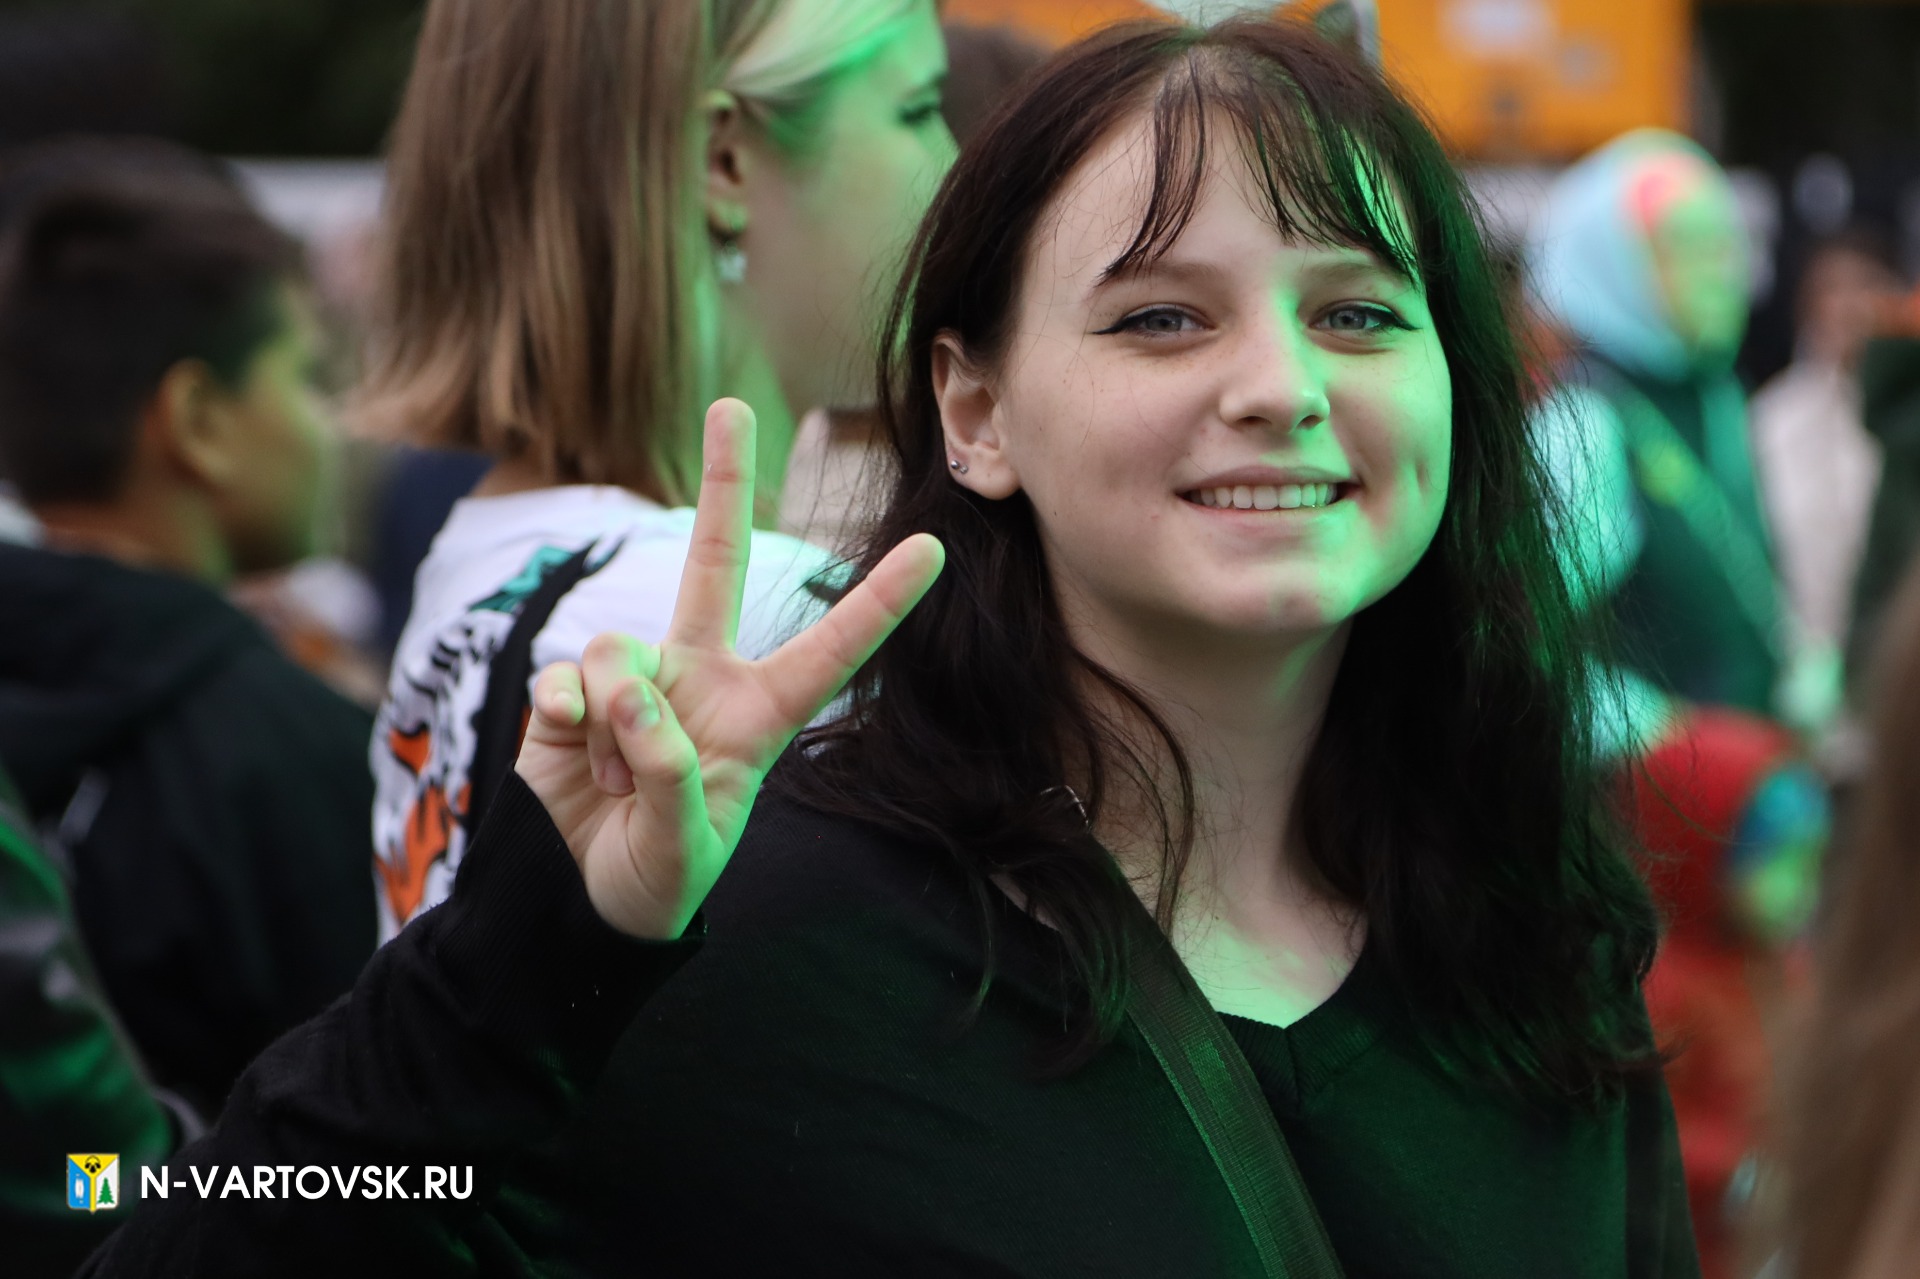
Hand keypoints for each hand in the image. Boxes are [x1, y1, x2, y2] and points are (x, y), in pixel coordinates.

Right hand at [514, 398, 942, 938]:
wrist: (574, 900)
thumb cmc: (657, 878)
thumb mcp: (686, 846)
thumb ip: (670, 773)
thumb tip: (626, 694)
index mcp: (757, 716)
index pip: (830, 652)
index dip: (878, 603)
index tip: (933, 549)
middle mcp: (698, 679)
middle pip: (714, 564)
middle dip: (722, 484)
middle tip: (729, 406)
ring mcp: (632, 680)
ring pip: (620, 651)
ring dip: (616, 726)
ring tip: (616, 784)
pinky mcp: (567, 694)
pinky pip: (563, 676)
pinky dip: (565, 720)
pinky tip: (571, 755)